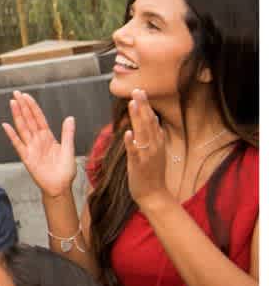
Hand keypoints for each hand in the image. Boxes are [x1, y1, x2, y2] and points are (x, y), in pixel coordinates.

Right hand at [2, 91, 76, 197]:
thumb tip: (70, 118)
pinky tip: (6, 126)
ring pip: (23, 128)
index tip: (27, 96)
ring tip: (12, 103)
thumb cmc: (65, 171)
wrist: (60, 187)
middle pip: (29, 119)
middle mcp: (38, 140)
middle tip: (16, 93)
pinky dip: (12, 135)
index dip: (33, 107)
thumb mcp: (69, 149)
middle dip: (23, 106)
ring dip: (17, 115)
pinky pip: (18, 144)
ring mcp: (31, 148)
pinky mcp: (27, 157)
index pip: (39, 118)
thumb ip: (67, 133)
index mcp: (48, 137)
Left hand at [123, 88, 171, 211]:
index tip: (140, 91)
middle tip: (137, 90)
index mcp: (157, 142)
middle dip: (143, 106)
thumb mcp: (154, 151)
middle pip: (148, 122)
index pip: (152, 120)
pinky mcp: (139, 165)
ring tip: (132, 103)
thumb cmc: (152, 173)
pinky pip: (135, 152)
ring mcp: (147, 155)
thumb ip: (153, 136)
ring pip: (143, 133)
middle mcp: (154, 146)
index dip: (146, 106)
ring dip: (137, 118)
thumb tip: (152, 120)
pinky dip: (131, 142)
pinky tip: (127, 133)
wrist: (154, 195)